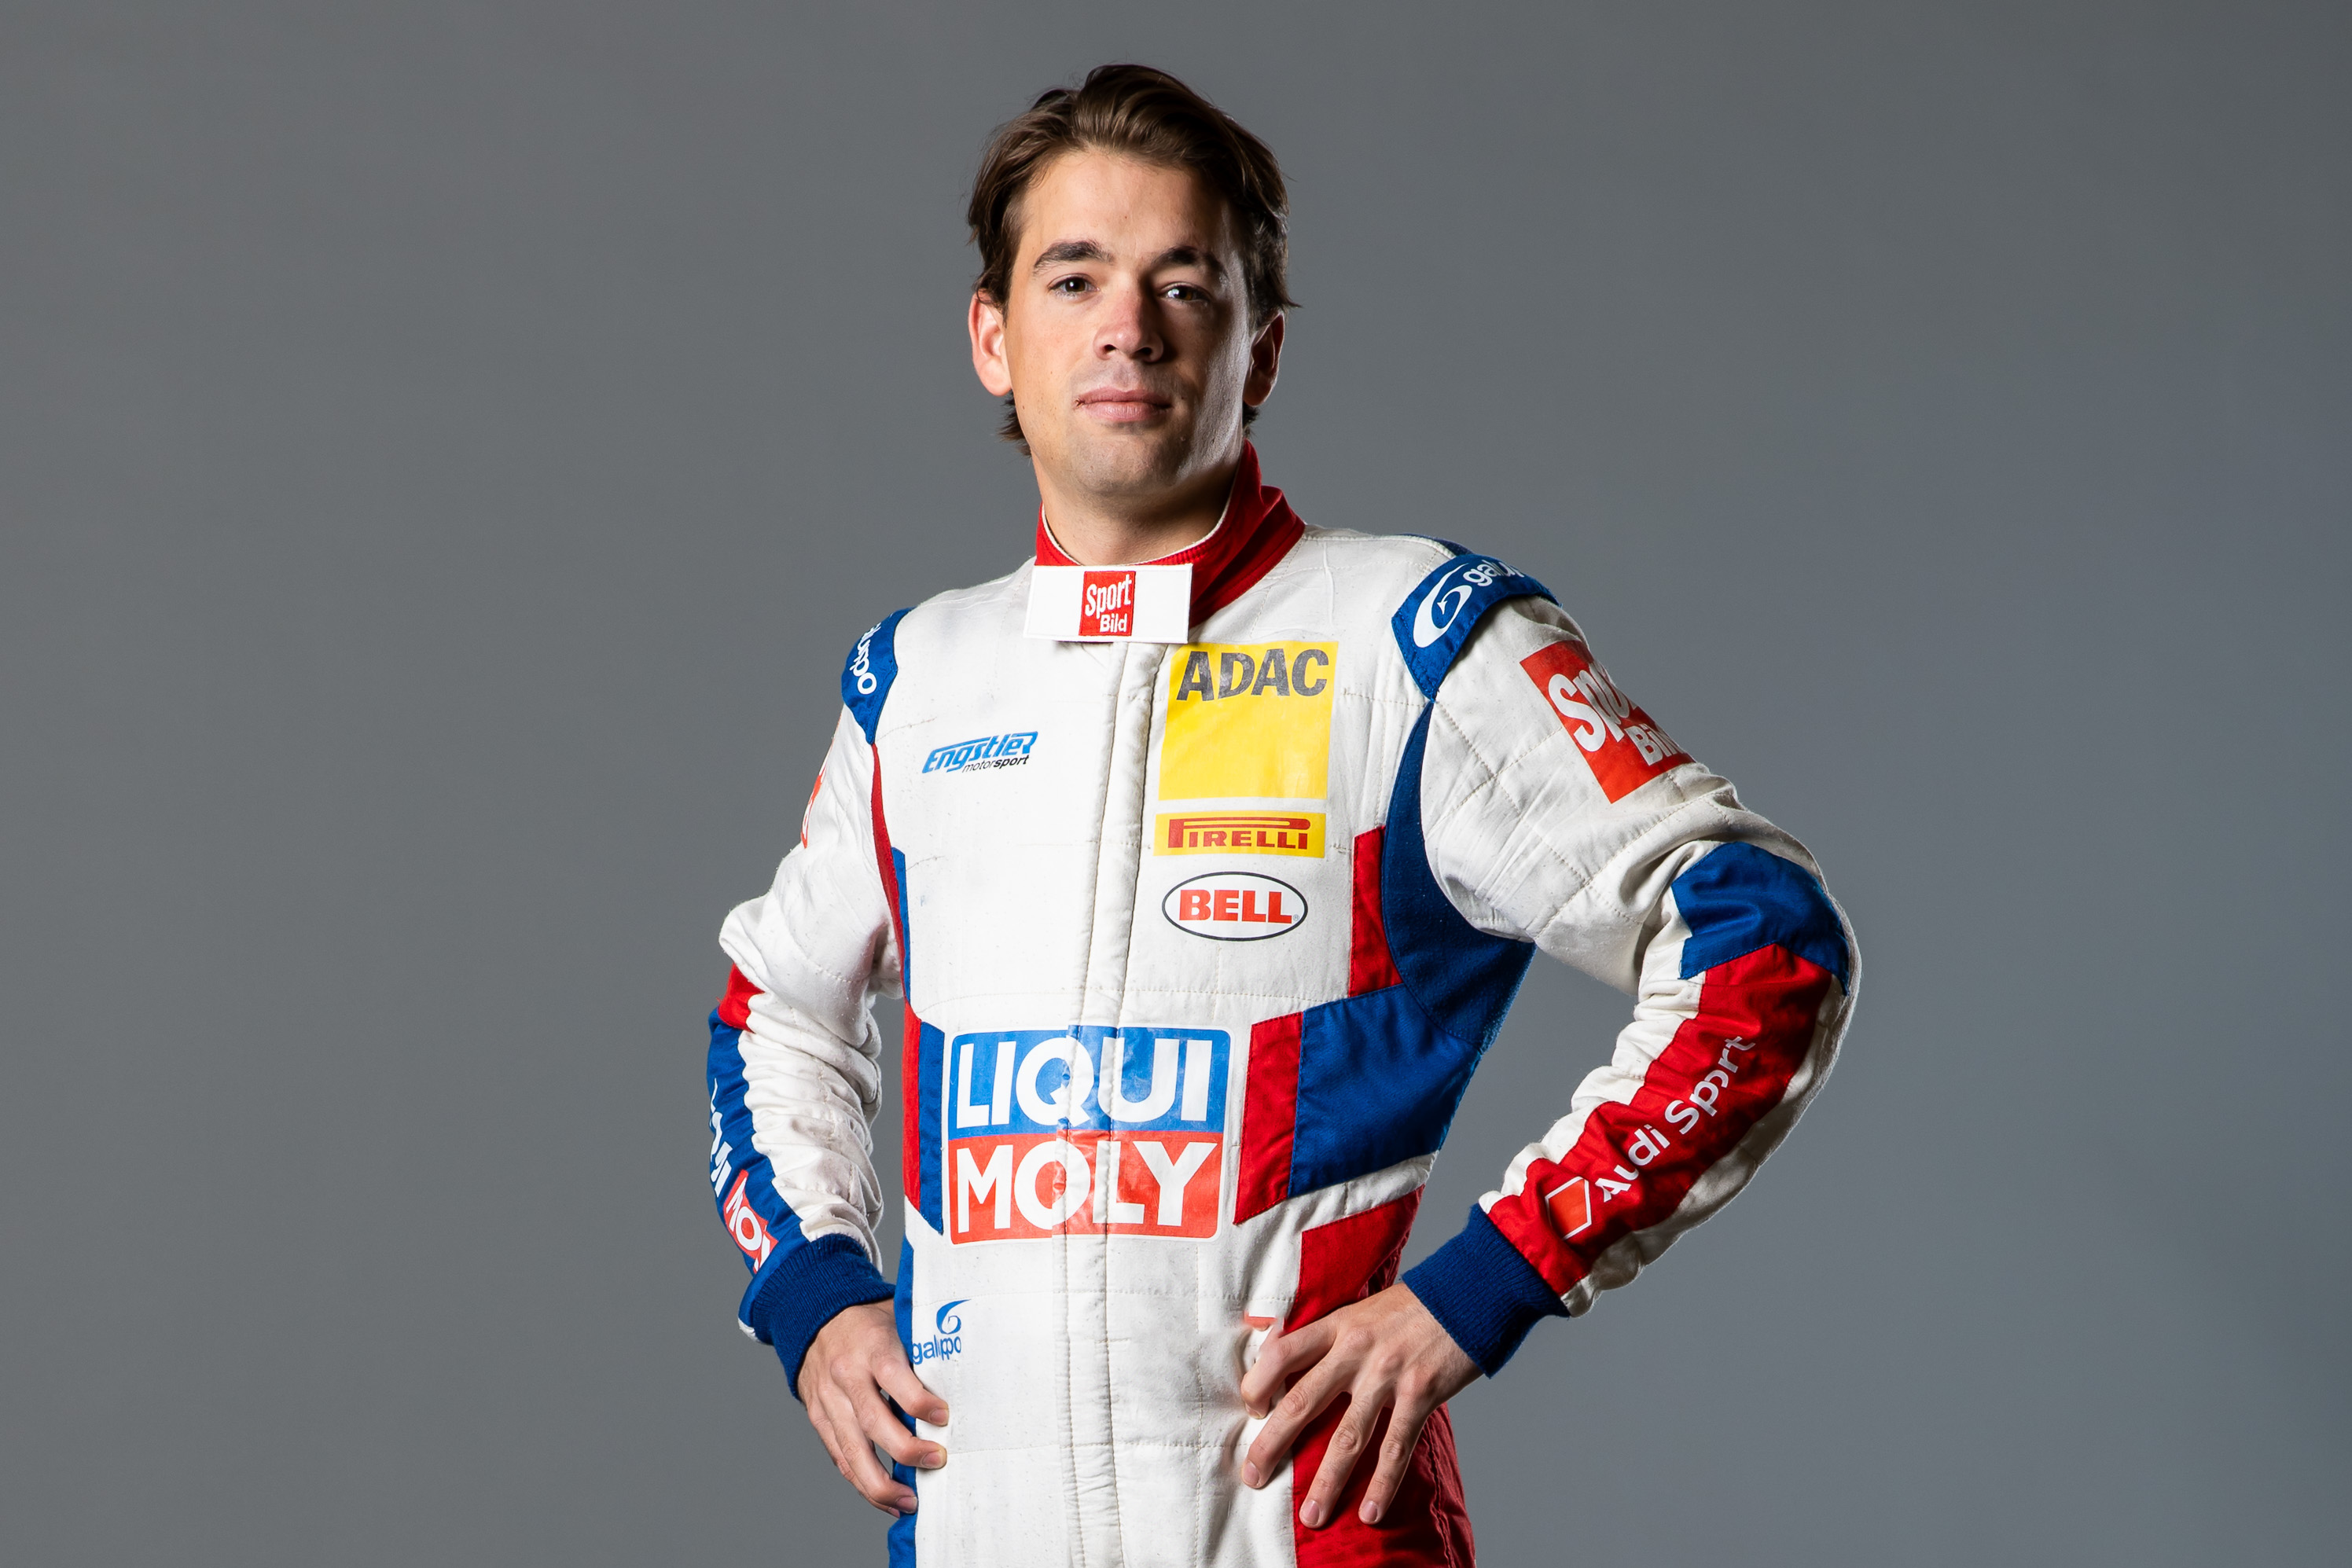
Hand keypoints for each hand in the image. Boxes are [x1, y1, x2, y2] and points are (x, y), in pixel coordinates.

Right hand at [798, 1302, 948, 1515]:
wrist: (813, 1316)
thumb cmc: (868, 1322)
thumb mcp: (896, 1319)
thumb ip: (921, 1346)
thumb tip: (963, 1374)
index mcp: (870, 1347)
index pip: (894, 1376)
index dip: (918, 1401)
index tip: (944, 1418)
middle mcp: (846, 1375)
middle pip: (872, 1421)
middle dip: (906, 1449)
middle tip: (937, 1461)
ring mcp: (829, 1400)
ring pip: (852, 1450)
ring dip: (881, 1483)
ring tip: (910, 1501)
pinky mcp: (819, 1419)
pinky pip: (840, 1457)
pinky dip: (862, 1482)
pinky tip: (886, 1498)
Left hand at [1238, 1282, 1478, 1527]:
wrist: (1470, 1292)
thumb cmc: (1412, 1307)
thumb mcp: (1362, 1310)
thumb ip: (1330, 1336)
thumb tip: (1287, 1359)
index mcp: (1337, 1326)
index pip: (1281, 1354)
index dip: (1258, 1384)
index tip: (1251, 1411)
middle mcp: (1355, 1350)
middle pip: (1301, 1402)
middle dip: (1272, 1444)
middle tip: (1253, 1476)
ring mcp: (1388, 1374)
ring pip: (1348, 1437)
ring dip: (1326, 1481)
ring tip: (1311, 1516)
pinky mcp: (1420, 1394)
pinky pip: (1396, 1447)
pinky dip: (1383, 1484)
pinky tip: (1370, 1511)